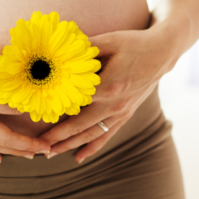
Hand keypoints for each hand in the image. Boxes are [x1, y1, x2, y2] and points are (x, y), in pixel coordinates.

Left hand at [38, 28, 177, 162]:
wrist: (162, 53)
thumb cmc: (133, 43)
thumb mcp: (108, 40)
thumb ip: (83, 48)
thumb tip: (57, 50)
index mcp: (108, 85)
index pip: (75, 102)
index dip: (54, 109)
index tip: (36, 116)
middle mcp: (114, 103)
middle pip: (80, 125)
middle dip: (58, 137)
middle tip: (37, 146)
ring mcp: (121, 112)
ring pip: (92, 134)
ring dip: (70, 145)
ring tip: (50, 153)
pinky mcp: (126, 115)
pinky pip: (107, 135)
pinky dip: (92, 147)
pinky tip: (78, 158)